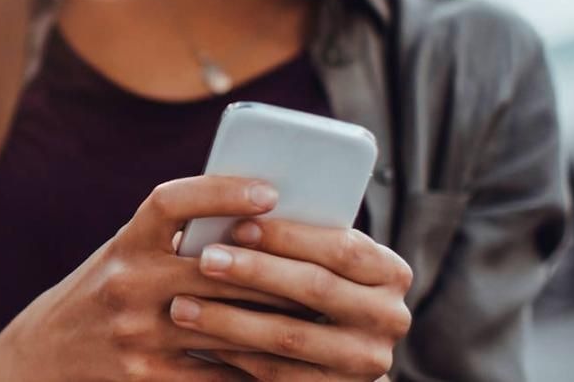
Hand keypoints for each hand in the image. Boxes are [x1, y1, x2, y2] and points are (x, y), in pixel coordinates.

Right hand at [0, 177, 300, 381]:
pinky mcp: (146, 376)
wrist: (47, 351)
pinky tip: (286, 361)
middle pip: (218, 269)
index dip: (221, 191)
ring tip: (318, 314)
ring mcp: (136, 332)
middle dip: (276, 270)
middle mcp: (128, 282)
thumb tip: (260, 222)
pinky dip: (254, 367)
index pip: (172, 202)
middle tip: (326, 266)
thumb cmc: (106, 291)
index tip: (269, 190)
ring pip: (226, 323)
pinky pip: (217, 372)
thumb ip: (178, 239)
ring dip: (276, 320)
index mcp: (126, 241)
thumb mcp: (128, 252)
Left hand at [168, 218, 413, 380]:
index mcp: (390, 272)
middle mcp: (390, 317)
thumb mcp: (322, 261)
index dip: (288, 236)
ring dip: (230, 319)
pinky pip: (276, 372)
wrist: (336, 353)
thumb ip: (298, 241)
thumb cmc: (313, 287)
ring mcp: (366, 361)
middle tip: (205, 260)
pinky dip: (235, 354)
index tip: (238, 225)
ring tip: (183, 305)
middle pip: (315, 288)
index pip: (341, 247)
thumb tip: (236, 209)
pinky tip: (201, 341)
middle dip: (254, 272)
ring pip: (290, 335)